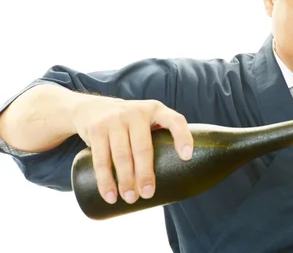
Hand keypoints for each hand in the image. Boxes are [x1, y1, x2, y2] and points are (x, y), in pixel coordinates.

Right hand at [73, 97, 192, 204]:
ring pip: (122, 156)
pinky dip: (105, 181)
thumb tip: (178, 172)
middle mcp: (136, 112)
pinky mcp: (97, 129)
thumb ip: (161, 136)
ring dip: (125, 181)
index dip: (183, 137)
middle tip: (148, 194)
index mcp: (156, 110)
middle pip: (143, 147)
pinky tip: (111, 195)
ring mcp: (115, 120)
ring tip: (130, 198)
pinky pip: (101, 159)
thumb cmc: (130, 121)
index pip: (175, 121)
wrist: (93, 108)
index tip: (187, 157)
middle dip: (145, 174)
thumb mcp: (147, 119)